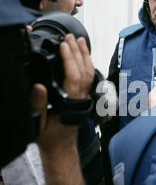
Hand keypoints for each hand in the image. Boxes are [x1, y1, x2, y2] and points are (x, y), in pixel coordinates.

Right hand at [32, 34, 94, 150]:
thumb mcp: (39, 122)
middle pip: (83, 71)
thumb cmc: (49, 137)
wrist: (60, 147)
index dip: (69, 59)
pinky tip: (82, 55)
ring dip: (85, 55)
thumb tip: (39, 86)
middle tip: (70, 37)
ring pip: (89, 73)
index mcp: (70, 103)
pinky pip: (88, 78)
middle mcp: (80, 98)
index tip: (63, 45)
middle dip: (77, 52)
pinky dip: (86, 64)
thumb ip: (38, 105)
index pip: (73, 76)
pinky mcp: (83, 97)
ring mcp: (84, 97)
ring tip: (79, 40)